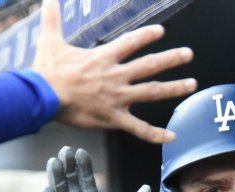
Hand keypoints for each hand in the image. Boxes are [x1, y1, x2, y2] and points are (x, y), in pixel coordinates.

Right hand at [31, 0, 195, 143]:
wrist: (43, 97)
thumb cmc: (46, 72)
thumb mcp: (49, 40)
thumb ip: (52, 19)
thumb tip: (49, 0)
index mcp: (103, 58)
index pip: (131, 42)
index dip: (147, 35)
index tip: (160, 32)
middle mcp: (115, 76)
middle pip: (150, 65)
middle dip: (172, 59)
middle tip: (188, 54)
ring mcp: (117, 98)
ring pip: (152, 92)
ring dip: (174, 88)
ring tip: (192, 85)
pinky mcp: (114, 118)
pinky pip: (139, 128)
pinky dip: (156, 134)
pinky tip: (172, 136)